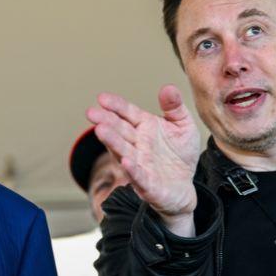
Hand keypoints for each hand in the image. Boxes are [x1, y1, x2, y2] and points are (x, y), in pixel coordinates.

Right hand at [86, 85, 200, 235]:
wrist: (184, 187)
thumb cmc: (180, 154)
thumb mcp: (183, 126)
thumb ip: (175, 107)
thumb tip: (168, 88)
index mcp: (145, 127)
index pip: (127, 113)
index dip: (115, 106)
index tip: (102, 98)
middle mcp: (138, 144)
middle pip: (120, 130)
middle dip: (106, 121)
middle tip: (91, 113)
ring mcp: (140, 164)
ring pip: (123, 151)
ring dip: (112, 141)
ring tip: (100, 130)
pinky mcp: (147, 184)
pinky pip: (138, 176)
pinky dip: (132, 169)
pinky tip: (125, 161)